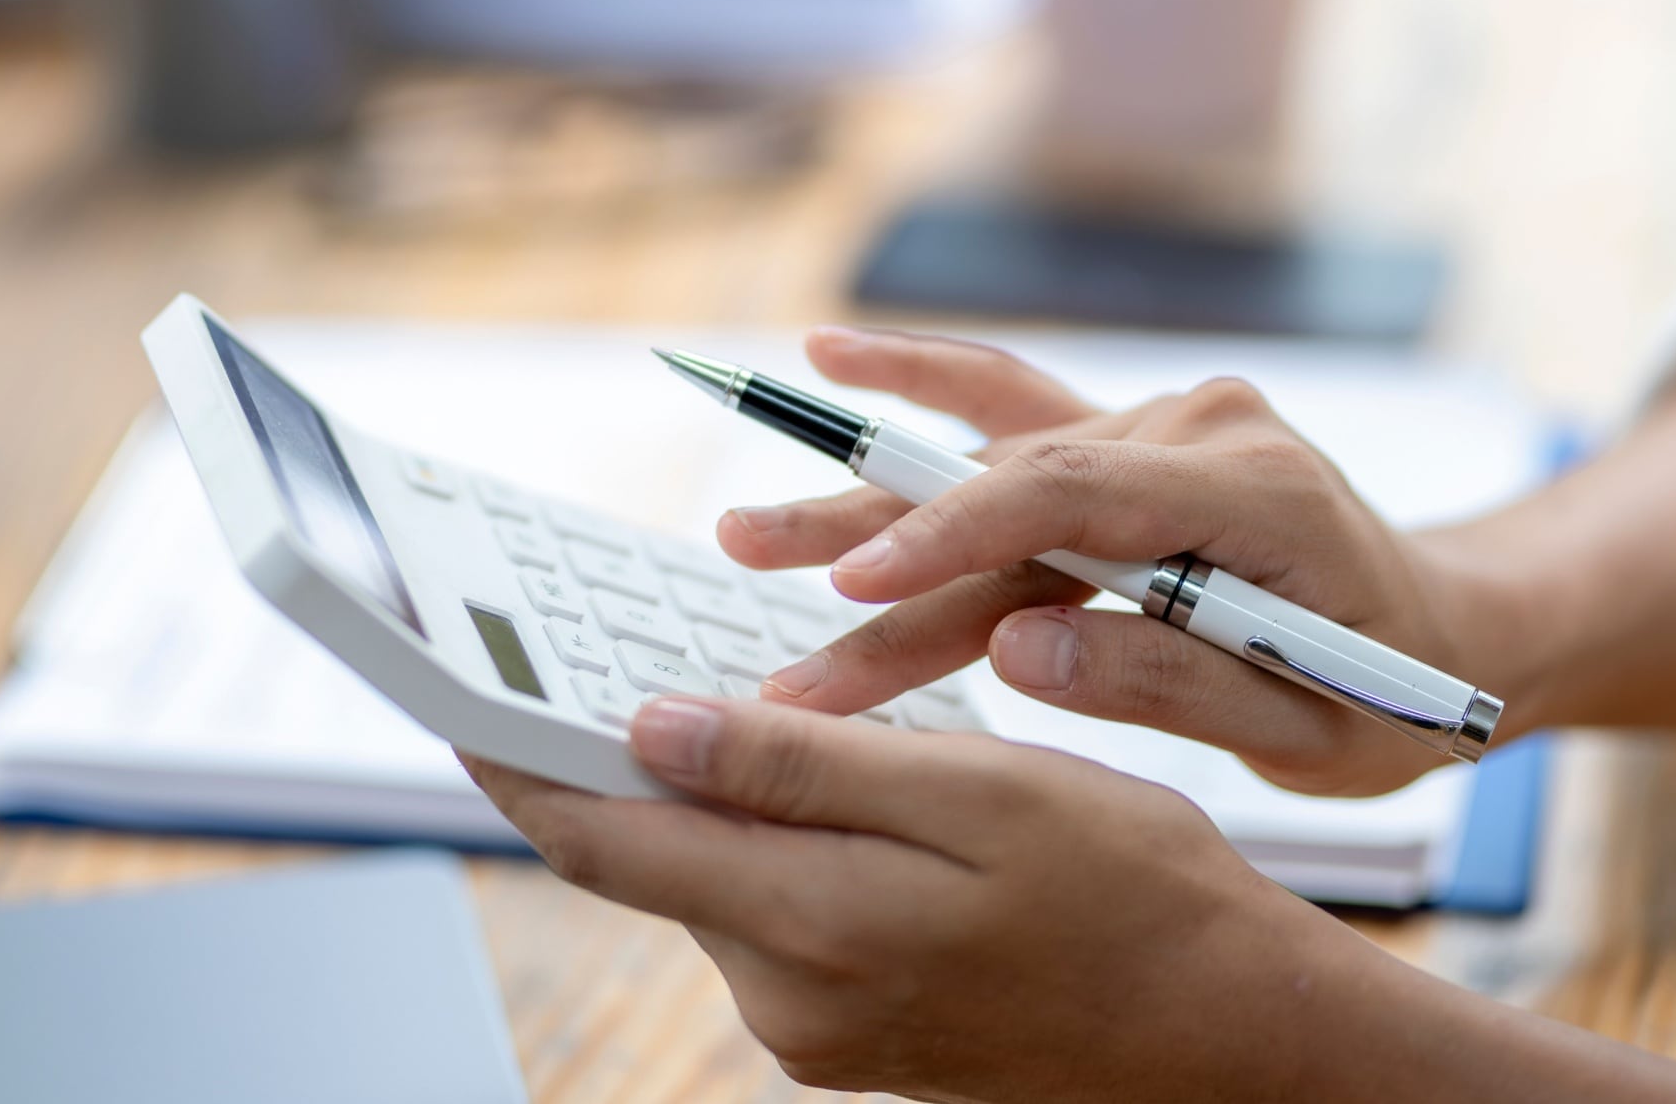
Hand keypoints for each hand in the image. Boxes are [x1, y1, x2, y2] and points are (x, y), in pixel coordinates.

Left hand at [461, 698, 1392, 1102]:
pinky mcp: (842, 1031)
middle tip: (574, 642)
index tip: (447, 682)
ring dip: (697, 789)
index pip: (605, 840)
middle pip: (646, 858)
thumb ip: (809, 767)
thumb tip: (651, 730)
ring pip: (707, 879)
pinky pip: (763, 910)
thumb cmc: (1132, 888)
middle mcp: (785, 1001)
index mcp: (812, 931)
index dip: (517, 757)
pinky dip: (758, 836)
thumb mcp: (983, 795)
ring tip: (704, 685)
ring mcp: (811, 1029)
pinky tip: (796, 773)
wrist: (1228, 1032)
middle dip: (608, 754)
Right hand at [722, 328, 1503, 796]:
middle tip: (746, 565)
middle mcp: (1201, 430)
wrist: (1446, 633)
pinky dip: (925, 391)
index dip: (952, 537)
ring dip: (869, 500)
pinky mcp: (1132, 443)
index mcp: (1258, 493)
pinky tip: (835, 360)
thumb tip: (1012, 655)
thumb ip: (1164, 686)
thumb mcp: (1309, 731)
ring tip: (745, 530)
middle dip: (874, 541)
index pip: (1073, 496)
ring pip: (991, 463)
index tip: (854, 589)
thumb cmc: (1389, 698)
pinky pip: (1017, 411)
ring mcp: (1164, 423)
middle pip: (1010, 479)